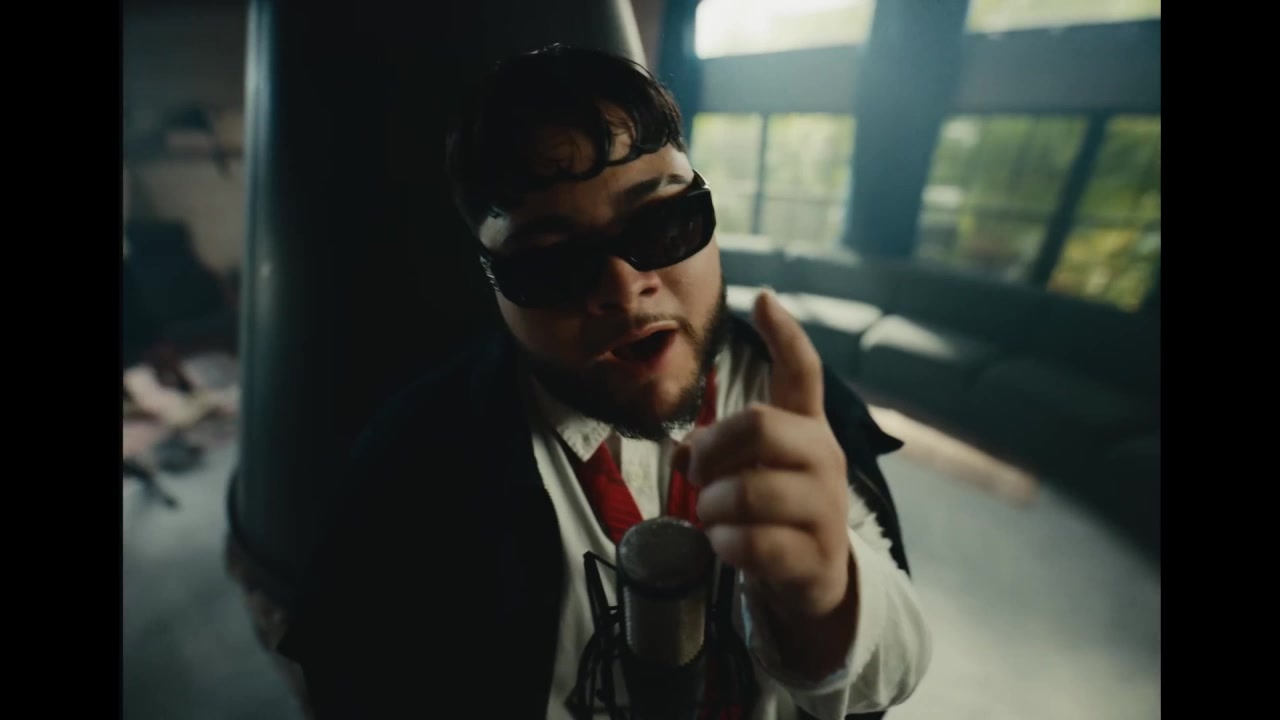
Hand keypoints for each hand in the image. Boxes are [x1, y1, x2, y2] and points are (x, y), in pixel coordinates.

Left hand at [673, 289, 852, 619]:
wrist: (816, 580)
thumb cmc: (777, 514)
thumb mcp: (759, 471)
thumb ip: (726, 448)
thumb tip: (683, 447)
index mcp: (808, 431)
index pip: (804, 372)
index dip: (784, 335)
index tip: (762, 298)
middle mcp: (825, 460)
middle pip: (760, 425)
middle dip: (711, 448)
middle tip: (695, 473)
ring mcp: (825, 509)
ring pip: (747, 491)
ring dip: (711, 506)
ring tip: (711, 516)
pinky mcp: (814, 557)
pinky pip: (751, 543)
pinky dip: (723, 544)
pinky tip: (725, 545)